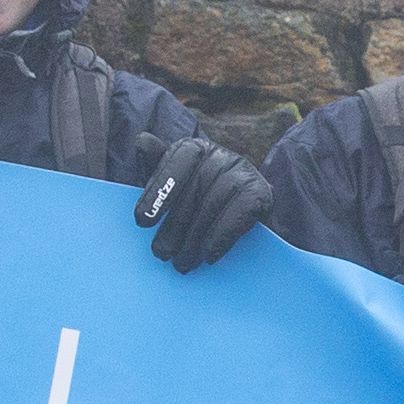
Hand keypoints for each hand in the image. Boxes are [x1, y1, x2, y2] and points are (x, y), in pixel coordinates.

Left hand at [132, 131, 270, 272]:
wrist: (245, 215)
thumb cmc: (200, 200)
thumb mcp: (174, 186)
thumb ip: (156, 168)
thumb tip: (142, 141)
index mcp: (197, 149)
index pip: (180, 158)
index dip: (160, 189)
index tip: (142, 222)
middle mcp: (222, 155)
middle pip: (195, 187)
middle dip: (174, 225)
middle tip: (161, 253)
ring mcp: (245, 171)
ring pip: (215, 201)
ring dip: (196, 237)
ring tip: (182, 262)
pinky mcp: (261, 192)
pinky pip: (239, 214)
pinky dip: (222, 237)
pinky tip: (209, 256)